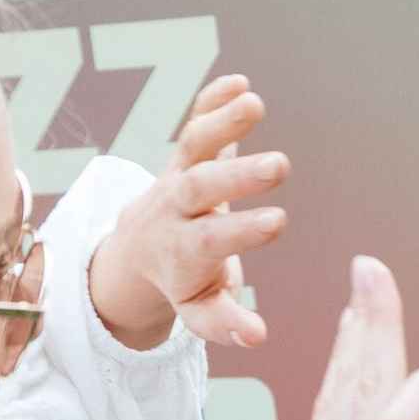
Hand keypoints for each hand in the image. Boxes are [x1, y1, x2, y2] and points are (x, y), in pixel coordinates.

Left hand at [87, 77, 288, 351]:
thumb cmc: (181, 279)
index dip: (241, 232)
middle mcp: (178, 207)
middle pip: (200, 187)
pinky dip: (212, 99)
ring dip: (221, 123)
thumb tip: (258, 337)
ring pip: (192, 146)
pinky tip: (239, 82)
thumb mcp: (198, 309)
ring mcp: (179, 173)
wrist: (139, 246)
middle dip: (237, 176)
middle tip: (279, 166)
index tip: (276, 222)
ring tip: (253, 104)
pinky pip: (194, 121)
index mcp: (184, 249)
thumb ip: (225, 322)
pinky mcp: (186, 150)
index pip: (210, 239)